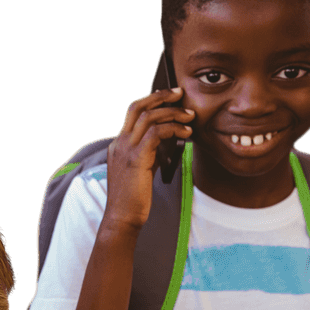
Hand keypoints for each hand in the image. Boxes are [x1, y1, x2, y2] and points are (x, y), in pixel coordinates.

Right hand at [104, 88, 193, 229]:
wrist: (123, 217)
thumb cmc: (133, 197)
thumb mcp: (141, 169)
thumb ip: (150, 152)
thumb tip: (170, 139)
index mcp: (118, 144)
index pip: (133, 112)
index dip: (152, 100)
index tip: (170, 97)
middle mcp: (119, 143)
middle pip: (138, 107)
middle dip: (160, 96)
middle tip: (180, 93)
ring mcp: (126, 150)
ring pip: (149, 117)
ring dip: (173, 113)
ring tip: (190, 116)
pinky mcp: (136, 158)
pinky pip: (156, 133)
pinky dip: (174, 129)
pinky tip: (186, 133)